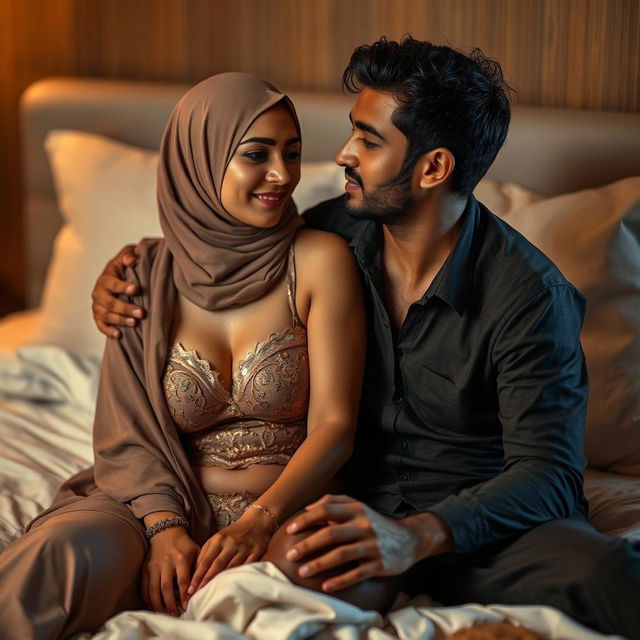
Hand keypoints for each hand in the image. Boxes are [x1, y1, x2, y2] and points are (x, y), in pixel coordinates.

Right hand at [91, 244, 144, 337]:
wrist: (120, 277)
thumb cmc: (127, 266)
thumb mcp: (128, 255)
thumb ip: (129, 255)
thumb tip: (132, 259)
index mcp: (106, 277)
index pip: (113, 283)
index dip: (123, 287)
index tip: (137, 289)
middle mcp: (99, 292)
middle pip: (109, 302)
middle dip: (125, 308)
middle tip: (141, 312)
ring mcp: (98, 305)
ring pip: (105, 315)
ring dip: (119, 320)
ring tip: (134, 323)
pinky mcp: (98, 316)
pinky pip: (100, 325)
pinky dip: (108, 330)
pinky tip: (119, 335)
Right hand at [142, 526, 198, 615]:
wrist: (167, 532)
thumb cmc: (184, 544)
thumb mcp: (195, 551)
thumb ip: (198, 567)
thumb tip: (201, 586)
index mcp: (180, 558)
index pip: (183, 580)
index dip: (184, 594)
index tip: (186, 606)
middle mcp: (166, 562)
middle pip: (166, 587)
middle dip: (170, 603)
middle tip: (175, 614)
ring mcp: (154, 565)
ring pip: (153, 589)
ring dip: (158, 604)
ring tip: (163, 614)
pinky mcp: (146, 568)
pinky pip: (145, 586)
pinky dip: (148, 598)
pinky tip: (153, 606)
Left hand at [188, 505, 275, 595]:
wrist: (256, 521)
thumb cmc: (233, 533)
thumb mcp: (218, 538)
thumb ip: (206, 552)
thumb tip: (195, 571)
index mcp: (219, 539)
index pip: (206, 560)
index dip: (198, 575)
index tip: (190, 589)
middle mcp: (231, 543)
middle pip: (217, 565)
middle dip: (206, 581)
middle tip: (197, 595)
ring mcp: (244, 548)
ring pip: (231, 568)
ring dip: (221, 582)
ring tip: (212, 594)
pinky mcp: (257, 552)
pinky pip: (247, 566)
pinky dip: (240, 576)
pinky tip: (233, 586)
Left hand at [284, 494, 448, 591]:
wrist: (410, 539)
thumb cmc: (375, 523)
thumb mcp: (358, 507)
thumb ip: (334, 502)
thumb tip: (308, 507)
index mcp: (357, 509)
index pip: (327, 510)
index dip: (307, 519)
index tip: (290, 530)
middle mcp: (364, 525)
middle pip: (331, 534)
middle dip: (308, 545)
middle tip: (290, 555)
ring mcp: (372, 545)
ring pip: (341, 555)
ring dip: (319, 564)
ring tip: (302, 572)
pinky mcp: (380, 564)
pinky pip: (357, 573)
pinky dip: (340, 581)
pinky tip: (325, 586)